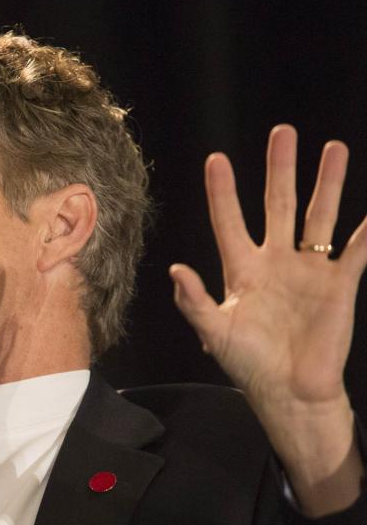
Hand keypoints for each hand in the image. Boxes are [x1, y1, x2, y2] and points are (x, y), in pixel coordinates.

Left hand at [170, 126, 366, 513]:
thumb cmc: (248, 365)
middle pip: (278, 205)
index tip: (216, 159)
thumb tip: (176, 270)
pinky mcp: (340, 284)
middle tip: (283, 133)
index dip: (222, 192)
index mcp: (242, 270)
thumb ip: (195, 302)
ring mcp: (309, 270)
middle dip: (280, 170)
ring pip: (319, 216)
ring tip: (332, 147)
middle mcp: (276, 261)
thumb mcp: (214, 333)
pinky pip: (357, 250)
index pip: (229, 221)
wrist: (289, 391)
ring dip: (326, 183)